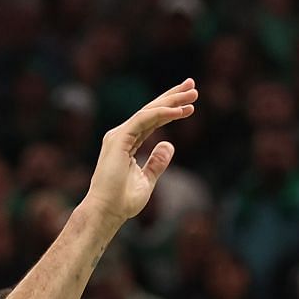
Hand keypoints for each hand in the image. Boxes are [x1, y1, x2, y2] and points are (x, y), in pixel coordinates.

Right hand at [80, 80, 197, 229]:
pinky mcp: (118, 139)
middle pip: (151, 110)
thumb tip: (169, 145)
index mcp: (127, 142)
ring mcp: (119, 135)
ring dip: (171, 102)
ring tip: (192, 94)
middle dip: (172, 97)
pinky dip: (161, 114)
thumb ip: (156, 162)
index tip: (189, 103)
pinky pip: (143, 120)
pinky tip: (178, 111)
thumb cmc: (122, 201)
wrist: (106, 212)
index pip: (152, 120)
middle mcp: (122, 135)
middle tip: (192, 86)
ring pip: (149, 111)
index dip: (170, 109)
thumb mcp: (147, 180)